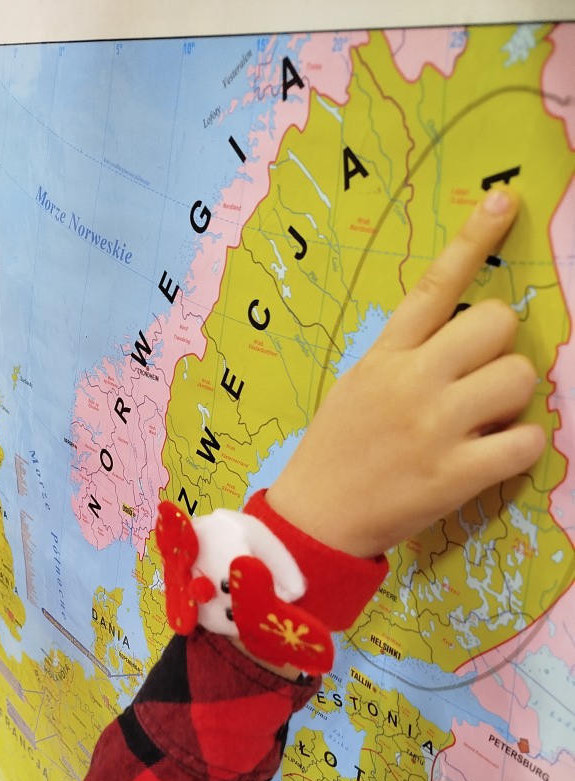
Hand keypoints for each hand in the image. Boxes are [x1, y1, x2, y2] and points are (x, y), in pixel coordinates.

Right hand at [264, 187, 545, 559]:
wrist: (313, 521)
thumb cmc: (335, 453)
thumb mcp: (356, 388)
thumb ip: (405, 358)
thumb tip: (466, 342)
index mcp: (385, 357)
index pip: (435, 286)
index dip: (474, 239)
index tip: (504, 201)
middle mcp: (411, 382)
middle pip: (498, 324)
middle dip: (503, 349)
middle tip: (483, 382)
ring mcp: (434, 427)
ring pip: (521, 377)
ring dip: (517, 399)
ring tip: (488, 422)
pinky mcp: (452, 475)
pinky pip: (525, 442)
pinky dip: (522, 448)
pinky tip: (496, 455)